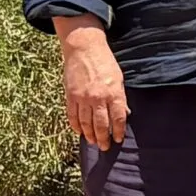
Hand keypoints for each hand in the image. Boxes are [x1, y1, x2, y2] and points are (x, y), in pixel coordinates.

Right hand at [56, 21, 128, 150]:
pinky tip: (79, 131)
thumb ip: (121, 97)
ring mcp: (82, 98)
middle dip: (103, 138)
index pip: (117, 118)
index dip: (118, 131)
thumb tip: (124, 114)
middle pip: (101, 124)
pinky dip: (76, 125)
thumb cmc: (105, 62)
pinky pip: (72, 115)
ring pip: (86, 123)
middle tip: (104, 147)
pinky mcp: (70, 96)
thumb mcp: (119, 78)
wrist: (84, 49)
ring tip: (93, 141)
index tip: (118, 139)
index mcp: (113, 93)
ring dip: (89, 135)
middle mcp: (98, 98)